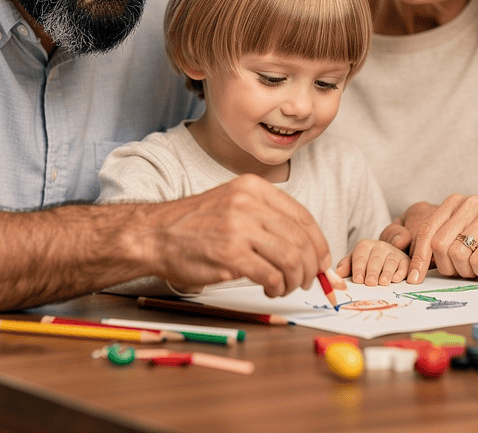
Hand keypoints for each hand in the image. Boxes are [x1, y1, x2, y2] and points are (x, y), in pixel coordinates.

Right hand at [143, 173, 331, 296]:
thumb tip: (306, 247)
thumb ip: (266, 218)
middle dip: (311, 267)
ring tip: (285, 287)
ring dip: (295, 280)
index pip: (303, 217)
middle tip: (308, 281)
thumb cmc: (194, 225)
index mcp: (253, 188)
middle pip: (301, 240)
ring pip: (291, 259)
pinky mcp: (231, 254)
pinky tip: (270, 289)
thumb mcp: (233, 204)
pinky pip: (271, 275)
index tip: (324, 262)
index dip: (320, 244)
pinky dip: (277, 287)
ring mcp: (240, 227)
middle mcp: (249, 203)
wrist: (154, 234)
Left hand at [335, 239, 408, 285]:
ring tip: (383, 283)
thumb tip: (338, 273)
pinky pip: (404, 266)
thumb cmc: (366, 262)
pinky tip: (396, 280)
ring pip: (390, 262)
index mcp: (364, 245)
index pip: (360, 256)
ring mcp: (393, 252)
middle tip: (370, 283)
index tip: (358, 279)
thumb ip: (346, 266)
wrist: (386, 256)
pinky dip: (401, 273)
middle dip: (372, 272)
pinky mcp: (405, 260)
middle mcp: (380, 246)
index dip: (358, 268)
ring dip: (387, 273)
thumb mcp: (354, 261)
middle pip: (375, 259)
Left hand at [384, 195, 477, 283]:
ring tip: (476, 269)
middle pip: (439, 245)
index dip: (418, 257)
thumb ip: (440, 243)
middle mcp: (469, 203)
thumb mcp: (462, 237)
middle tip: (460, 273)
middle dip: (446, 267)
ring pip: (458, 255)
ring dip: (465, 271)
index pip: (426, 231)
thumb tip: (412, 269)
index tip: (413, 278)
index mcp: (454, 202)